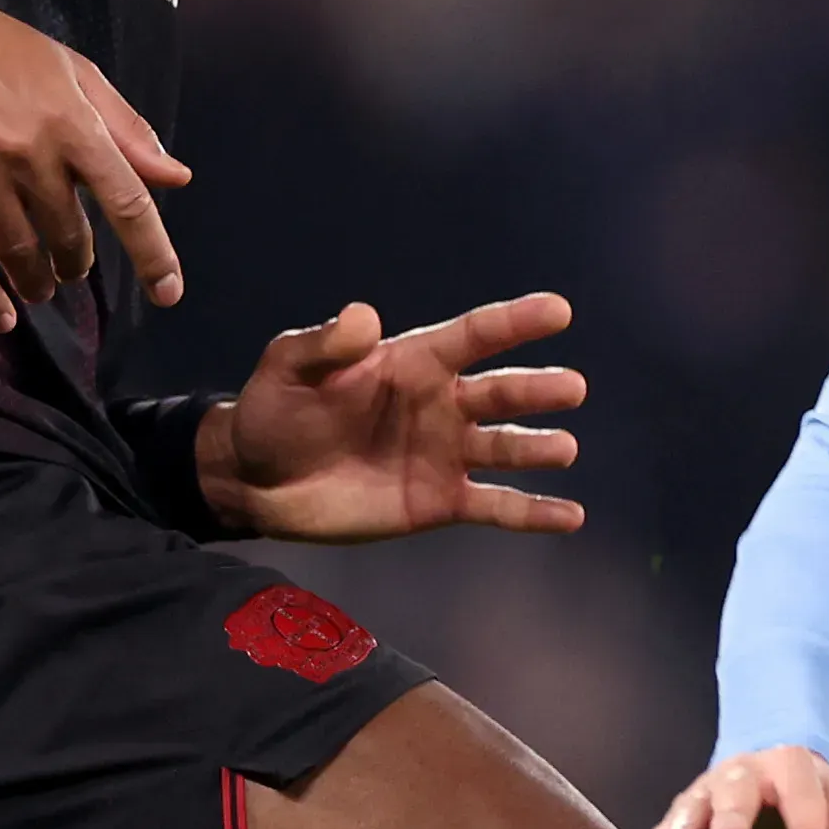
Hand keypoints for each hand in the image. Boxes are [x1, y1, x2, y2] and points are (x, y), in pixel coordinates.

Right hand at [0, 0, 188, 332]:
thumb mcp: (71, 72)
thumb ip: (126, 129)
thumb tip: (178, 177)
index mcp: (72, 122)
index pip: (128, 201)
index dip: (153, 254)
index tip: (168, 293)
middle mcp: (30, 150)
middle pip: (71, 236)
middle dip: (75, 262)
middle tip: (70, 267)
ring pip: (21, 253)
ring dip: (36, 281)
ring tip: (39, 286)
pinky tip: (0, 315)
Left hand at [201, 293, 585, 540]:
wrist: (257, 482)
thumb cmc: (275, 412)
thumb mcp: (289, 367)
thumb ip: (325, 345)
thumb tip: (363, 316)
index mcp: (413, 364)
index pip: (473, 337)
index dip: (514, 322)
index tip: (558, 311)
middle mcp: (441, 406)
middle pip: (500, 393)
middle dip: (536, 390)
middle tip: (571, 389)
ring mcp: (446, 456)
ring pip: (506, 448)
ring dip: (538, 448)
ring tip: (564, 449)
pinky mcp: (441, 503)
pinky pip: (496, 507)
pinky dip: (533, 513)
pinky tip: (571, 517)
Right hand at [636, 746, 828, 828]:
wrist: (781, 776)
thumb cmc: (822, 803)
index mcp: (793, 768)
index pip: (801, 793)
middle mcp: (745, 774)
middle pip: (738, 786)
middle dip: (734, 811)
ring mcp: (709, 794)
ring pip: (694, 803)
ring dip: (685, 824)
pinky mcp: (685, 821)